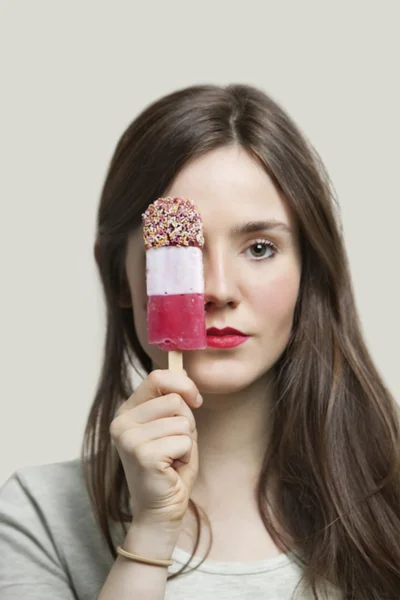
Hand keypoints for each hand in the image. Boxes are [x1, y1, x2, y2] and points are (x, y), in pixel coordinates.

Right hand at [110, 369, 201, 527]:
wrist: (162, 510)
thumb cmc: (170, 468)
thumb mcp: (173, 426)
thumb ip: (174, 400)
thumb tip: (182, 371)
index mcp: (127, 411)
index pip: (156, 378)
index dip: (183, 385)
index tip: (195, 400)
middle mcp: (122, 422)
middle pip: (174, 400)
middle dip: (187, 422)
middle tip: (176, 445)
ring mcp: (128, 438)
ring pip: (182, 421)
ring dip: (186, 442)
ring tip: (172, 458)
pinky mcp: (141, 454)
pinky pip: (183, 441)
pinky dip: (186, 456)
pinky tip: (171, 468)